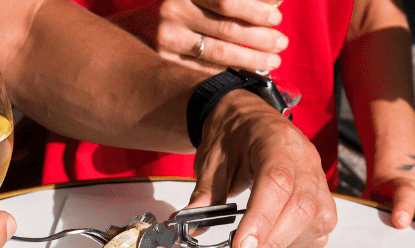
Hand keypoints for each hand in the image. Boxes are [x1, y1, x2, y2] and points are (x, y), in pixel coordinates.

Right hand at [113, 0, 286, 72]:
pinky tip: (246, 73)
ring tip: (271, 62)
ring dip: (250, 59)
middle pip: (227, 28)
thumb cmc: (176, 9)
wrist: (133, 30)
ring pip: (218, 54)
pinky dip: (228, 72)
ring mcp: (167, 40)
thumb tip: (274, 1)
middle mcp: (173, 12)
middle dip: (259, 38)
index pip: (228, 0)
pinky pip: (204, 71)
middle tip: (281, 44)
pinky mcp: (164, 63)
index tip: (278, 18)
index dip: (256, 10)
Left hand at [188, 90, 335, 247]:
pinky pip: (320, 227)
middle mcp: (303, 159)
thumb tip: (191, 228)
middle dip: (269, 245)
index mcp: (274, 142)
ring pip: (316, 220)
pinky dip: (296, 243)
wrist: (247, 119)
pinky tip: (272, 242)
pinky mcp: (321, 196)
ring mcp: (316, 177)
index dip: (260, 220)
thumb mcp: (211, 161)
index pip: (276, 182)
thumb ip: (204, 196)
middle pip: (300, 208)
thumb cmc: (231, 138)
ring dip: (282, 246)